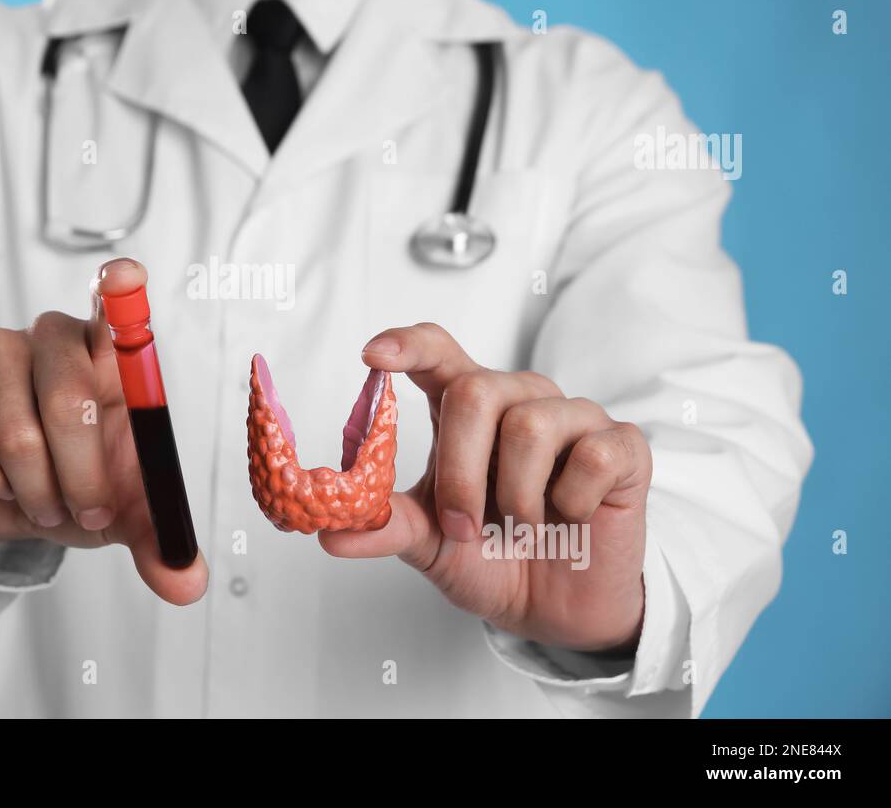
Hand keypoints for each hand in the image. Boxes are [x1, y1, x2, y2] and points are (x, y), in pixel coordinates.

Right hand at [0, 258, 207, 605]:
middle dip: (80, 475)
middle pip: (70, 395)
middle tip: (82, 511)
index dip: (120, 289)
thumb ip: (158, 542)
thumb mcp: (122, 512)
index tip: (125, 277)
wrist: (0, 501)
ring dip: (32, 490)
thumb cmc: (73, 484)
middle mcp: (57, 337)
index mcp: (113, 356)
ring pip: (19, 431)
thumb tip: (187, 585)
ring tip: (38, 500)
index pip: (117, 307)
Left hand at [320, 323, 650, 651]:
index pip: (437, 351)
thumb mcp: (430, 545)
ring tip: (525, 525)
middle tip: (464, 524)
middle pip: (476, 390)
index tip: (372, 356)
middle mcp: (519, 399)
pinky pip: (593, 454)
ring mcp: (575, 417)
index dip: (407, 344)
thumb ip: (386, 527)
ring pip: (531, 423)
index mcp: (466, 409)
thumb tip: (330, 533)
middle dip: (459, 468)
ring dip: (517, 494)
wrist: (557, 610)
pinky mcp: (624, 446)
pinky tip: (574, 516)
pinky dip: (573, 500)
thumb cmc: (492, 558)